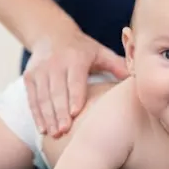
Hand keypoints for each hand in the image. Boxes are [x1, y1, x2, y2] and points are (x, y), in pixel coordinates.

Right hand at [24, 20, 128, 137]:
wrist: (51, 34)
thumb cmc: (82, 49)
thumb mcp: (100, 52)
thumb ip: (117, 65)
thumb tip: (138, 77)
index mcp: (76, 57)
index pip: (75, 79)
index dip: (74, 96)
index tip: (74, 113)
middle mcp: (56, 63)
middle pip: (57, 91)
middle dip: (59, 112)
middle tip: (64, 132)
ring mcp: (40, 70)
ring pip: (43, 96)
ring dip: (48, 116)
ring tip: (54, 134)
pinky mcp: (29, 76)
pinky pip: (32, 98)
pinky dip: (36, 114)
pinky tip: (42, 129)